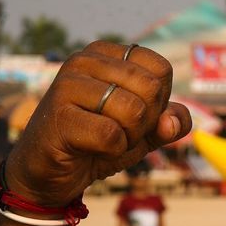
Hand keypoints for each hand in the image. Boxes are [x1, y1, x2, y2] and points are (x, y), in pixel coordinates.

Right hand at [3, 42, 190, 205]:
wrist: (52, 171)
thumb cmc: (100, 142)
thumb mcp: (145, 130)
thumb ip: (170, 123)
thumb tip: (173, 121)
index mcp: (106, 54)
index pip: (160, 69)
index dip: (159, 101)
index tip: (134, 113)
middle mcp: (84, 60)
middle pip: (151, 89)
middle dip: (145, 121)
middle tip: (118, 130)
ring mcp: (68, 85)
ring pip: (134, 111)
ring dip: (129, 137)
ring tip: (103, 139)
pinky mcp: (60, 116)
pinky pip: (112, 135)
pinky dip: (113, 150)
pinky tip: (90, 148)